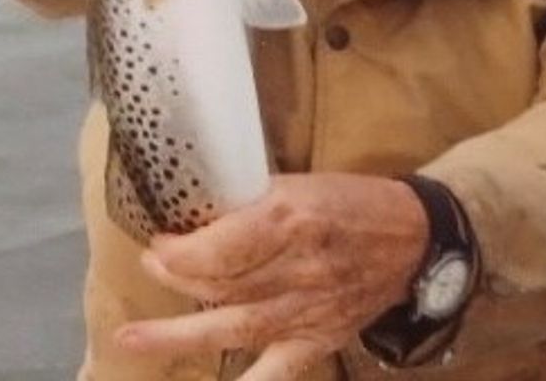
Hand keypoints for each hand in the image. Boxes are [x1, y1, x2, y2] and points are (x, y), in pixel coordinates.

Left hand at [114, 173, 428, 380]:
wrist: (412, 237)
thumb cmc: (352, 200)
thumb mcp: (302, 184)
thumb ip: (255, 203)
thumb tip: (205, 217)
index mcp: (290, 218)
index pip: (220, 244)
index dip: (180, 250)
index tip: (160, 243)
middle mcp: (295, 267)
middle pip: (220, 283)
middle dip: (176, 277)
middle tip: (151, 267)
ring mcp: (306, 310)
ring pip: (233, 325)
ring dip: (179, 334)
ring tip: (133, 338)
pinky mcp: (318, 340)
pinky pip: (276, 371)